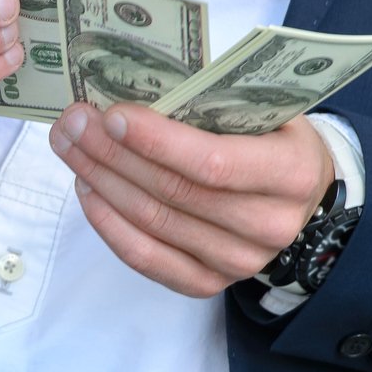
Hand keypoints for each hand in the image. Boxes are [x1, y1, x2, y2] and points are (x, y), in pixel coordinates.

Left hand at [49, 104, 334, 298]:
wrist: (301, 197)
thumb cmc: (273, 139)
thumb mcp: (265, 107)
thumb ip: (213, 100)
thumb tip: (131, 87)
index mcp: (292, 172)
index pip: (213, 163)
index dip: (157, 141)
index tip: (111, 115)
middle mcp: (270, 225)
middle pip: (173, 192)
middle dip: (112, 153)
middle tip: (73, 123)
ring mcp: (238, 262)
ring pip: (153, 222)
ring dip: (101, 181)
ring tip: (71, 147)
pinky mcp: (207, 283)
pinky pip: (145, 258)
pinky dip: (108, 223)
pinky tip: (86, 189)